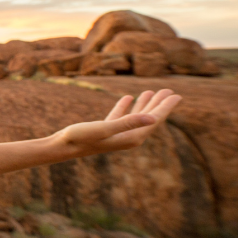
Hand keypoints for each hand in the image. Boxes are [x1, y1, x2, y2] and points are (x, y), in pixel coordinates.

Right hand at [54, 89, 181, 157]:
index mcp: (131, 138)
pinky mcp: (105, 131)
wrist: (62, 147)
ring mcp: (116, 135)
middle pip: (148, 118)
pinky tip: (127, 98)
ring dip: (144, 104)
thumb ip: (129, 122)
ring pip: (135, 117)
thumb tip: (152, 118)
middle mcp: (127, 138)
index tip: (176, 95)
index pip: (153, 120)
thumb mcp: (105, 128)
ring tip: (151, 91)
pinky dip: (125, 107)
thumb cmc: (81, 138)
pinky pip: (120, 117)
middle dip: (158, 104)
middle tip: (169, 91)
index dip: (165, 107)